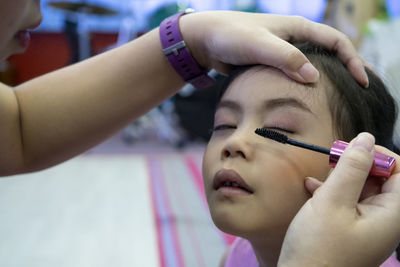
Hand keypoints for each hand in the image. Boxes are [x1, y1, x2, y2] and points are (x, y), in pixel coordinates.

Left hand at [180, 11, 368, 86]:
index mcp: (298, 29)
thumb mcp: (259, 45)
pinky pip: (295, 76)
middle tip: (361, 92)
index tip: (362, 81)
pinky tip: (308, 100)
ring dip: (328, 80)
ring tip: (339, 100)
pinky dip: (306, 86)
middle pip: (330, 55)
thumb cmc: (232, 36)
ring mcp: (284, 52)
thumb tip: (313, 77)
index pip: (336, 42)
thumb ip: (286, 58)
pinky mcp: (273, 64)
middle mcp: (295, 39)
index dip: (353, 60)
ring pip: (313, 67)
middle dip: (347, 70)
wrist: (207, 40)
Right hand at [278, 133, 399, 266]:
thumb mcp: (332, 202)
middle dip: (357, 165)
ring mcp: (368, 226)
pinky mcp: (352, 230)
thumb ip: (351, 168)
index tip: (352, 149)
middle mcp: (386, 220)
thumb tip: (366, 138)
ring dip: (342, 178)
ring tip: (321, 174)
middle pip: (383, 179)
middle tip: (332, 159)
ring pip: (363, 189)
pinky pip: (350, 202)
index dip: (380, 155)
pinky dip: (333, 192)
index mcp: (392, 214)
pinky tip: (312, 188)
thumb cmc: (318, 246)